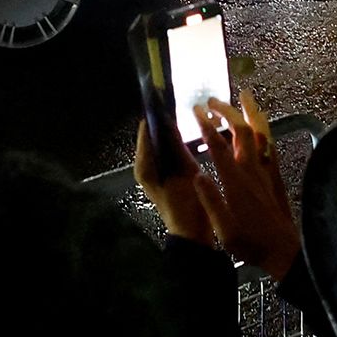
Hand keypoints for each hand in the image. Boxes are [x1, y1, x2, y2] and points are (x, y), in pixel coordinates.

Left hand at [134, 121, 211, 243]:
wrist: (192, 235)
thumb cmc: (188, 205)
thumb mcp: (186, 172)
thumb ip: (177, 146)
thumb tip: (170, 121)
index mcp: (144, 165)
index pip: (145, 129)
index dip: (156, 115)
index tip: (170, 101)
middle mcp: (144, 168)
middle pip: (152, 136)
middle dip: (165, 124)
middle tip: (185, 110)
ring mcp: (153, 174)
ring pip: (161, 145)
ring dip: (172, 135)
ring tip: (189, 122)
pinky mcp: (163, 179)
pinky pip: (167, 156)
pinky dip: (175, 147)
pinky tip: (190, 143)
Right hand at [188, 92, 301, 281]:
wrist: (284, 251)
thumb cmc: (251, 242)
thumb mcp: (224, 229)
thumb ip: (210, 201)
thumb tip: (196, 175)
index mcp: (235, 182)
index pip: (218, 147)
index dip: (206, 126)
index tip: (195, 111)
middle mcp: (251, 171)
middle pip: (240, 132)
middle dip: (226, 112)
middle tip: (211, 101)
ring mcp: (266, 171)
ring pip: (260, 134)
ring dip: (250, 112)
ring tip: (244, 95)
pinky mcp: (276, 177)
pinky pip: (271, 147)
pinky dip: (265, 131)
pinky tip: (262, 125)